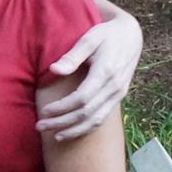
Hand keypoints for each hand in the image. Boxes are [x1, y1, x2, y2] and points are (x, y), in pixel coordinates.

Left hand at [36, 10, 141, 140]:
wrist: (131, 35)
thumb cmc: (106, 35)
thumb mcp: (89, 38)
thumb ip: (72, 56)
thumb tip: (53, 70)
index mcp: (106, 72)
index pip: (82, 98)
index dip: (62, 108)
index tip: (45, 111)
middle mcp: (114, 87)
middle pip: (86, 113)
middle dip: (62, 123)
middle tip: (41, 127)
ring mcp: (118, 94)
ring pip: (96, 120)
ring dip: (74, 130)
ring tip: (55, 136)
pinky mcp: (119, 97)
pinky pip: (103, 118)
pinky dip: (87, 128)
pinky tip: (72, 131)